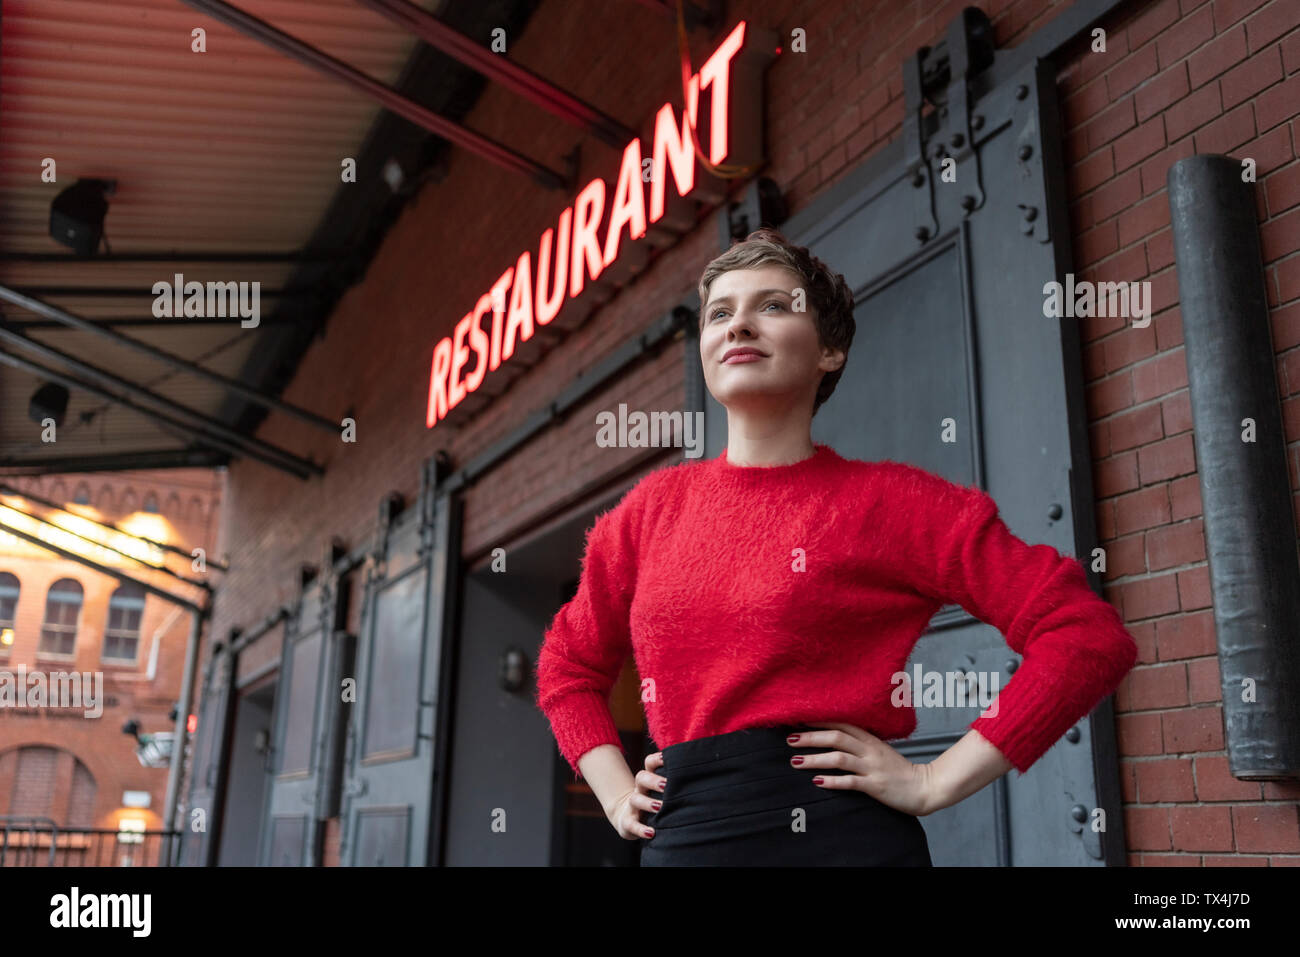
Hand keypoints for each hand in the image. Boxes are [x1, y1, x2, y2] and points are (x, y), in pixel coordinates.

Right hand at [606, 750, 666, 840]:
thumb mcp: (661, 793)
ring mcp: (632, 806)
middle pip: (641, 777)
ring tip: (660, 807)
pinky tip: (651, 832)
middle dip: (653, 780)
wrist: (627, 818)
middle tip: (666, 786)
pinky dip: (641, 829)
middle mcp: (640, 789)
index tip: (667, 759)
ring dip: (648, 803)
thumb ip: (675, 786)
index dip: (656, 759)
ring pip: (635, 799)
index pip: (649, 763)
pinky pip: (632, 824)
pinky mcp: (628, 822)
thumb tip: (701, 778)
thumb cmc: (653, 803)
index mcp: (648, 780)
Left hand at [787, 721, 939, 816]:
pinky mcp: (875, 785)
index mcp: (870, 739)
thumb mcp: (879, 750)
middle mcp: (869, 750)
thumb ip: (860, 743)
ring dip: (815, 759)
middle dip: (811, 737)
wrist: (924, 787)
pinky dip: (832, 781)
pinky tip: (817, 781)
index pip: (841, 723)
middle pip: (836, 737)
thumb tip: (834, 737)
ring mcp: (872, 767)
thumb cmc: (898, 770)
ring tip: (796, 761)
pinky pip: (851, 782)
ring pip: (839, 758)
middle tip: (790, 739)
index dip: (819, 721)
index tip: (799, 720)